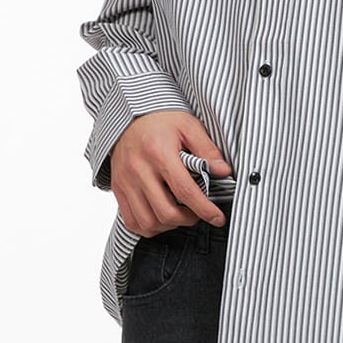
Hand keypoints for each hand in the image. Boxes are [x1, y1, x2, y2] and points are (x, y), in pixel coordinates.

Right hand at [110, 110, 231, 234]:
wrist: (129, 115)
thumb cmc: (161, 120)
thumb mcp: (188, 126)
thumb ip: (207, 150)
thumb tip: (224, 171)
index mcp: (159, 153)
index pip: (185, 191)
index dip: (204, 209)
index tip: (217, 217)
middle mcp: (139, 170)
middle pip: (166, 212)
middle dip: (188, 219)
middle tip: (198, 213)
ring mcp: (126, 181)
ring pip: (148, 222)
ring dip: (169, 225)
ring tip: (180, 214)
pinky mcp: (118, 188)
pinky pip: (131, 221)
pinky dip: (149, 227)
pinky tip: (161, 217)